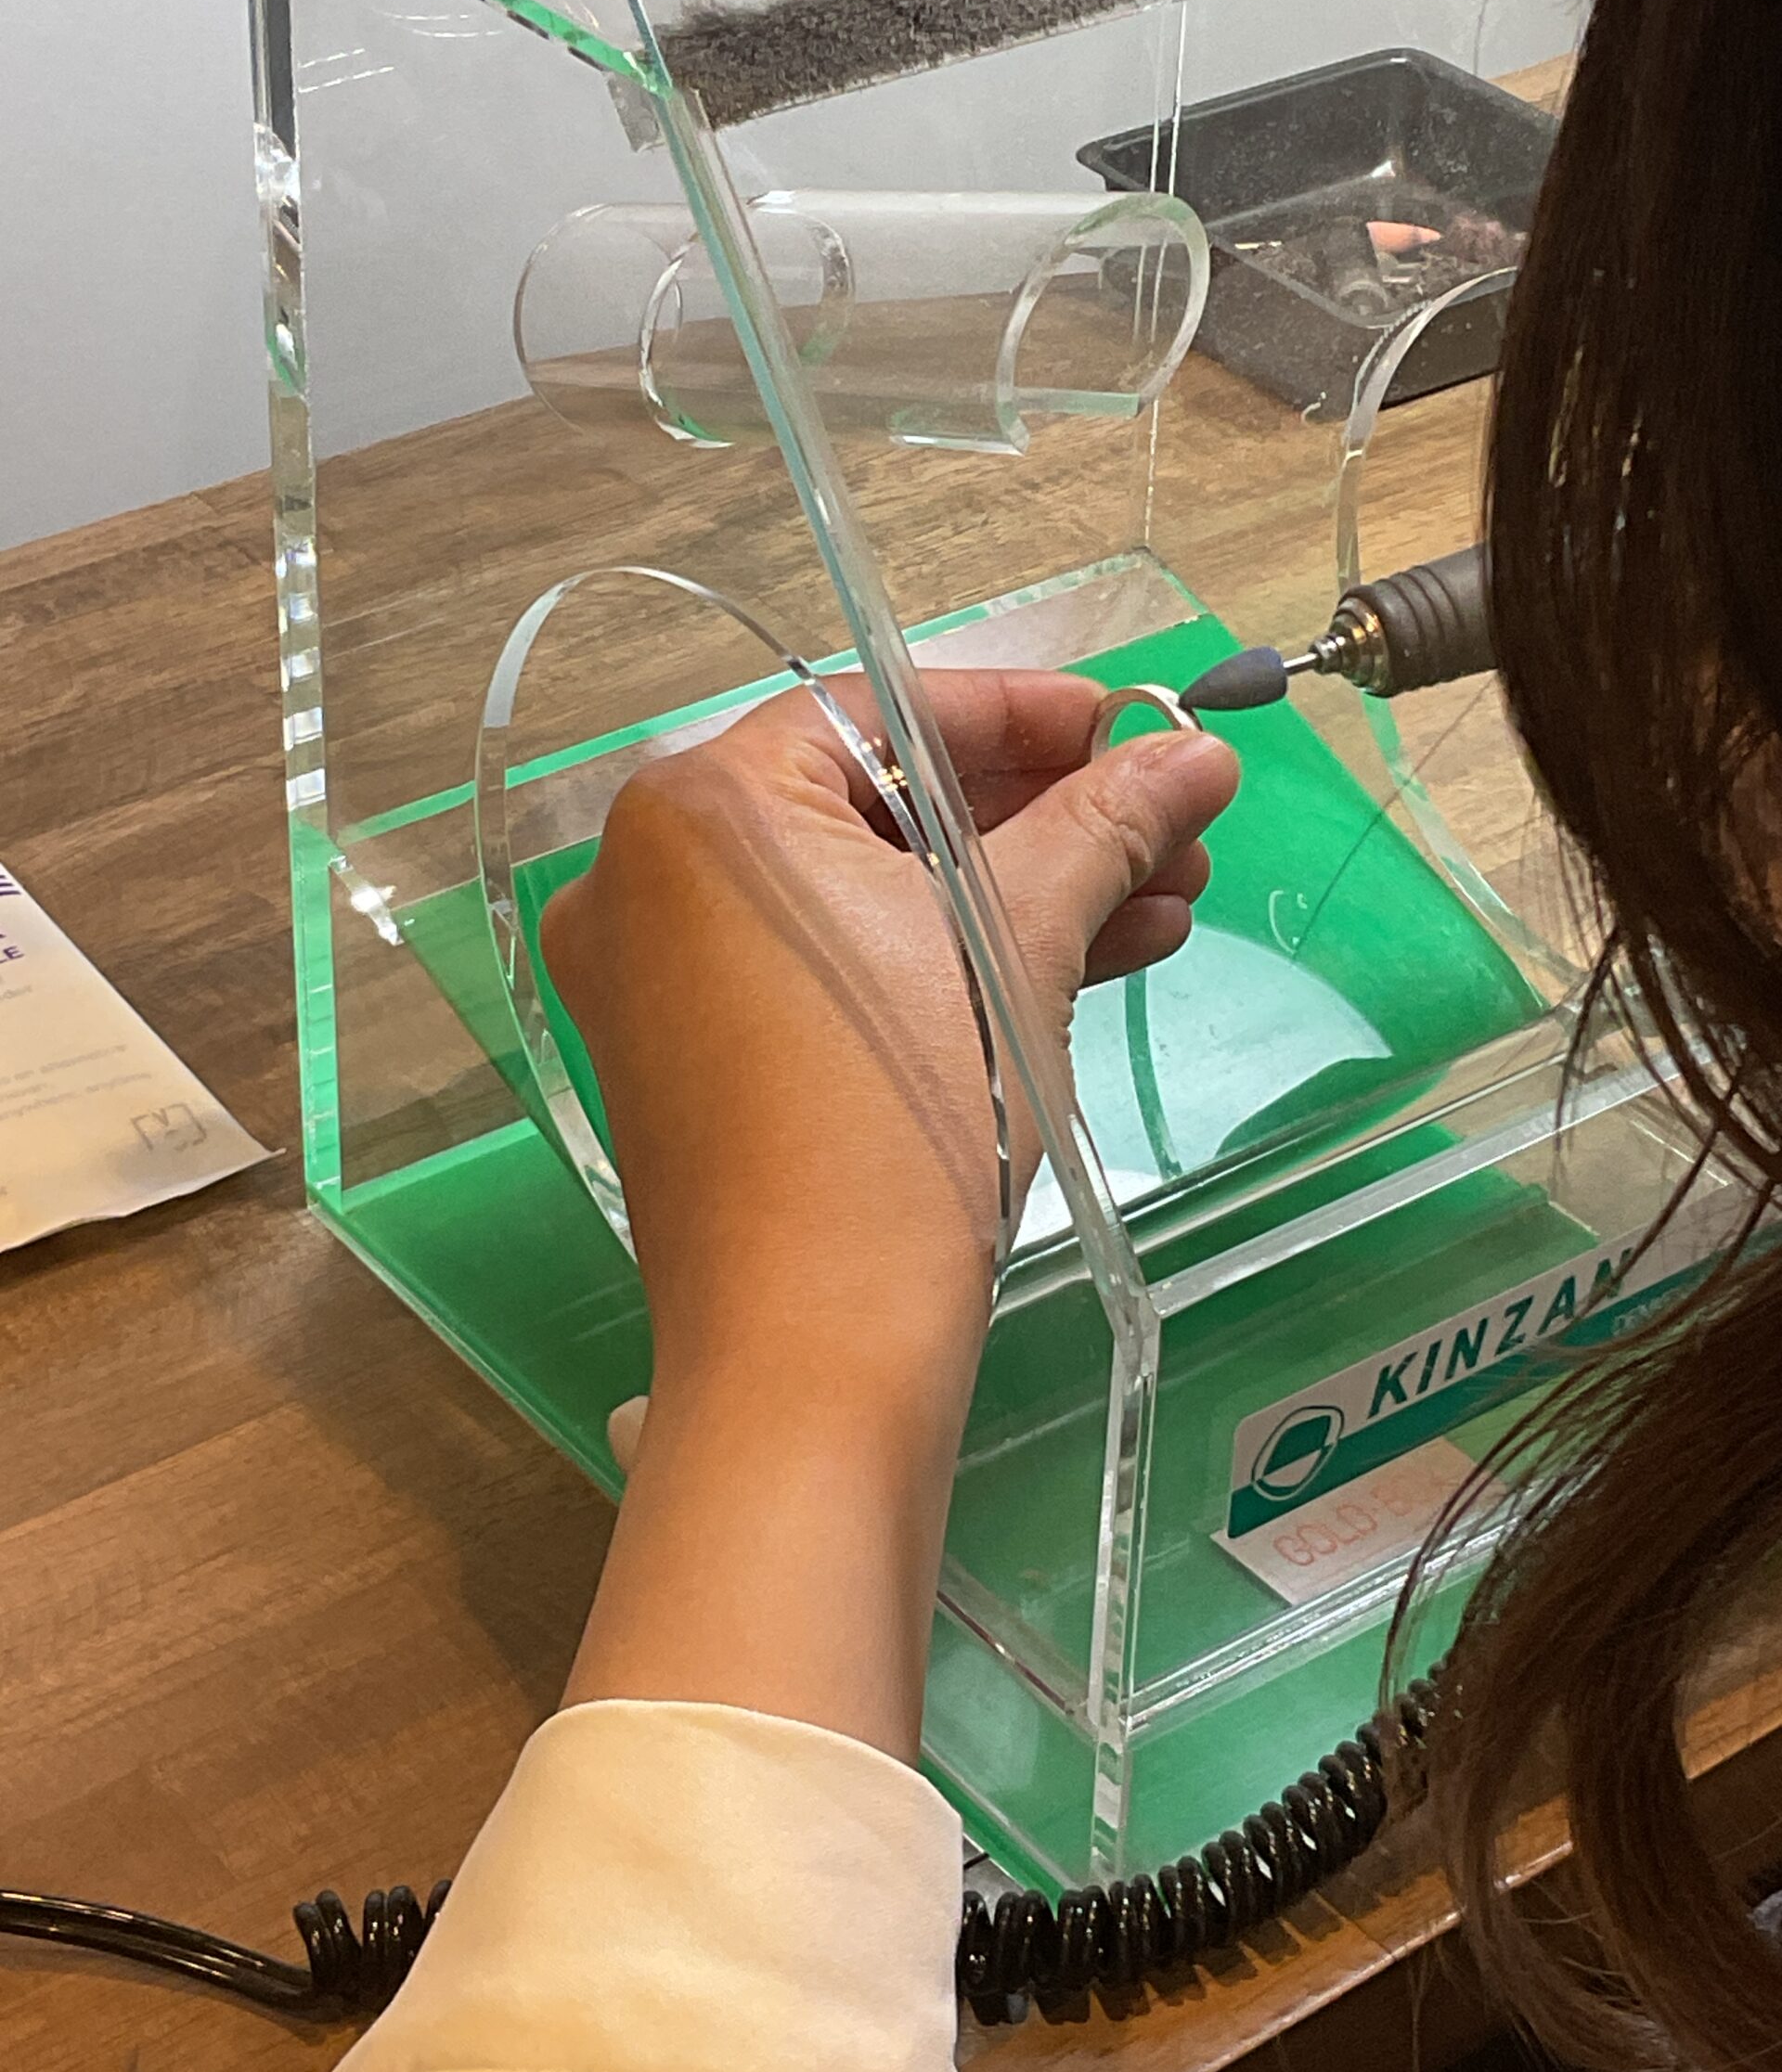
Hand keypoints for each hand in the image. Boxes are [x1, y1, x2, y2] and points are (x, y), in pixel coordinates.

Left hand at [540, 667, 1235, 1754]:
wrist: (812, 1360)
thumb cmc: (906, 1120)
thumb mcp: (1017, 949)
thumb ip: (1104, 825)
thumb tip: (1198, 751)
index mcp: (702, 809)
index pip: (885, 711)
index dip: (1027, 714)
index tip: (1137, 729)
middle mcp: (651, 875)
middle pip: (881, 804)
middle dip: (1044, 818)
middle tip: (1171, 831)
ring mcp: (662, 977)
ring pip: (869, 896)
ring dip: (1018, 895)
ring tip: (1164, 907)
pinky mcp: (696, 1061)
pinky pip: (836, 969)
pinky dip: (945, 962)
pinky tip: (1088, 962)